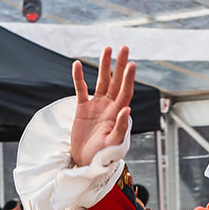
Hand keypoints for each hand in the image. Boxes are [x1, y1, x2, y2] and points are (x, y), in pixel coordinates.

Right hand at [70, 46, 134, 166]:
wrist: (86, 162)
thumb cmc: (103, 156)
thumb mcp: (114, 143)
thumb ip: (121, 127)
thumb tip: (127, 109)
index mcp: (119, 113)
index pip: (126, 91)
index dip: (129, 78)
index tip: (132, 64)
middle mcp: (109, 106)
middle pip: (116, 81)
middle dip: (120, 64)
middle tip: (124, 47)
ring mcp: (96, 106)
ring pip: (101, 80)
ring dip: (104, 65)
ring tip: (107, 48)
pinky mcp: (83, 108)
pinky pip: (80, 89)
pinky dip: (78, 77)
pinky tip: (76, 64)